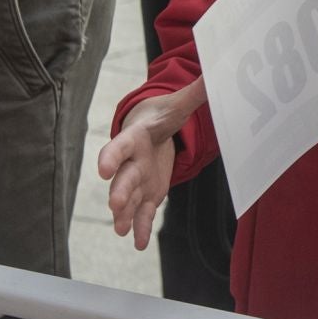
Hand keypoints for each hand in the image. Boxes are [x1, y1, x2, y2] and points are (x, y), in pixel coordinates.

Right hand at [97, 77, 206, 249]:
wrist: (150, 130)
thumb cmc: (161, 115)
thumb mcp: (178, 104)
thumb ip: (195, 93)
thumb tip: (214, 74)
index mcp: (135, 138)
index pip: (119, 146)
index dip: (110, 156)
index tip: (102, 168)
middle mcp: (131, 162)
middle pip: (123, 177)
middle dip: (118, 190)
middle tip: (115, 204)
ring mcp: (136, 180)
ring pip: (128, 199)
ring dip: (124, 215)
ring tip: (121, 230)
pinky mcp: (146, 194)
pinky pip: (142, 214)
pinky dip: (140, 228)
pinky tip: (137, 244)